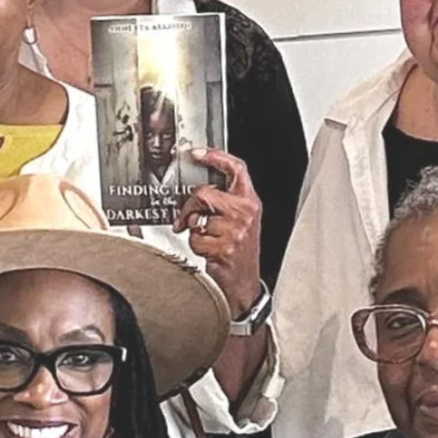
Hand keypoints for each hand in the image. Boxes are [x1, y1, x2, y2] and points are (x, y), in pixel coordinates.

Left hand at [174, 149, 263, 315]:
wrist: (244, 283)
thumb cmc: (239, 252)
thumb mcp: (240, 221)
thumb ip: (224, 203)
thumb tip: (195, 193)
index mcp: (250, 202)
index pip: (237, 169)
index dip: (216, 157)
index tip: (197, 153)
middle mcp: (245, 213)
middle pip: (205, 193)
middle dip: (190, 206)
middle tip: (187, 218)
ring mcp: (236, 231)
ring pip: (197, 218)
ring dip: (195, 231)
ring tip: (208, 240)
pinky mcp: (225, 247)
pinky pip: (196, 239)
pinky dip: (196, 246)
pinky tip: (209, 251)